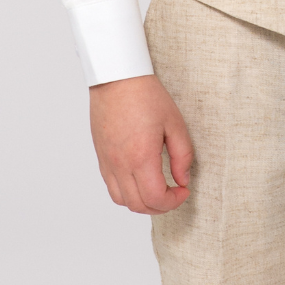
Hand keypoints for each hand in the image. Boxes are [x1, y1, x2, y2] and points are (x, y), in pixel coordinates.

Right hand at [88, 74, 193, 214]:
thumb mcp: (175, 123)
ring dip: (142, 203)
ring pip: (122, 200)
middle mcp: (120, 164)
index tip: (184, 190)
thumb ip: (182, 155)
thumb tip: (182, 180)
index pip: (155, 198)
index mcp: (140, 157)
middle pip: (138, 205)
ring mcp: (107, 162)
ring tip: (157, 190)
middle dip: (160, 206)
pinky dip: (127, 192)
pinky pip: (111, 187)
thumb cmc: (145, 95)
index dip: (173, 202)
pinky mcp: (101, 156)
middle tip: (174, 194)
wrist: (117, 77)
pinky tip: (140, 180)